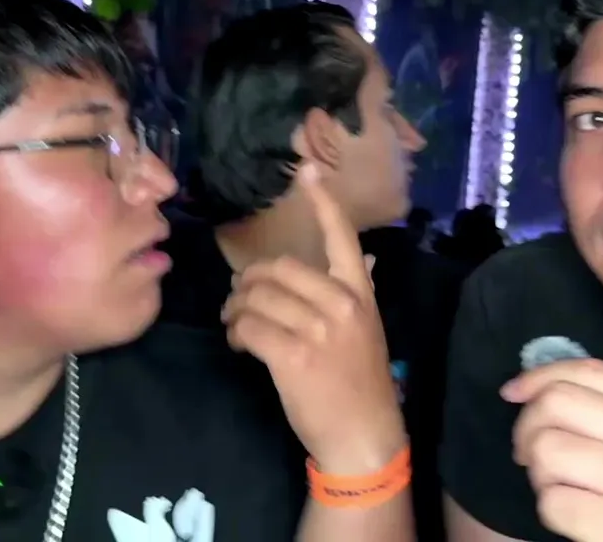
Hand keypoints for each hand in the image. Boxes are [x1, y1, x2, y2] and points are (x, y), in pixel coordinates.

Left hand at [223, 164, 404, 473]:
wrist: (363, 434)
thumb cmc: (361, 383)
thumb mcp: (367, 330)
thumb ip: (354, 292)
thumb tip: (361, 259)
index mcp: (360, 294)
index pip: (342, 237)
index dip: (322, 201)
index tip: (307, 168)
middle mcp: (341, 305)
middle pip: (279, 269)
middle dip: (248, 281)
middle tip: (237, 299)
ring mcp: (318, 330)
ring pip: (258, 297)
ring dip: (236, 310)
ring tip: (234, 325)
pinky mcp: (293, 356)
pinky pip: (250, 328)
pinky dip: (236, 334)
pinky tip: (240, 344)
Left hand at [501, 359, 602, 541]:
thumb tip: (553, 393)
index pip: (592, 371)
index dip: (540, 376)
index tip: (514, 391)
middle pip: (559, 403)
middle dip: (528, 426)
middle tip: (528, 452)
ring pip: (548, 451)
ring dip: (539, 473)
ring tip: (558, 487)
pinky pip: (552, 502)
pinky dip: (550, 510)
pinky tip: (573, 519)